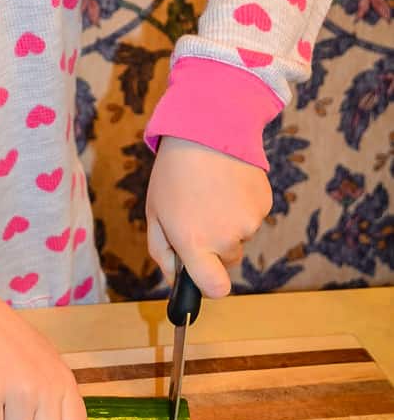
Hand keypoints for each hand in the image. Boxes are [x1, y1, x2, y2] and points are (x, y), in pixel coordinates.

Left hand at [146, 136, 271, 297]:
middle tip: (199, 214)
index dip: (210, 285)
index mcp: (194, 243)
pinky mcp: (264, 205)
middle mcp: (225, 238)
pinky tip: (227, 184)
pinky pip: (253, 217)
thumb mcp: (155, 213)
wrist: (206, 131)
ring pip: (240, 237)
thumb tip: (175, 278)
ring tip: (212, 192)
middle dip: (215, 246)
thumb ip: (162, 252)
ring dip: (229, 223)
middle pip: (227, 261)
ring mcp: (249, 222)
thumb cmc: (174, 173)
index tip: (204, 275)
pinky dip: (242, 207)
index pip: (215, 288)